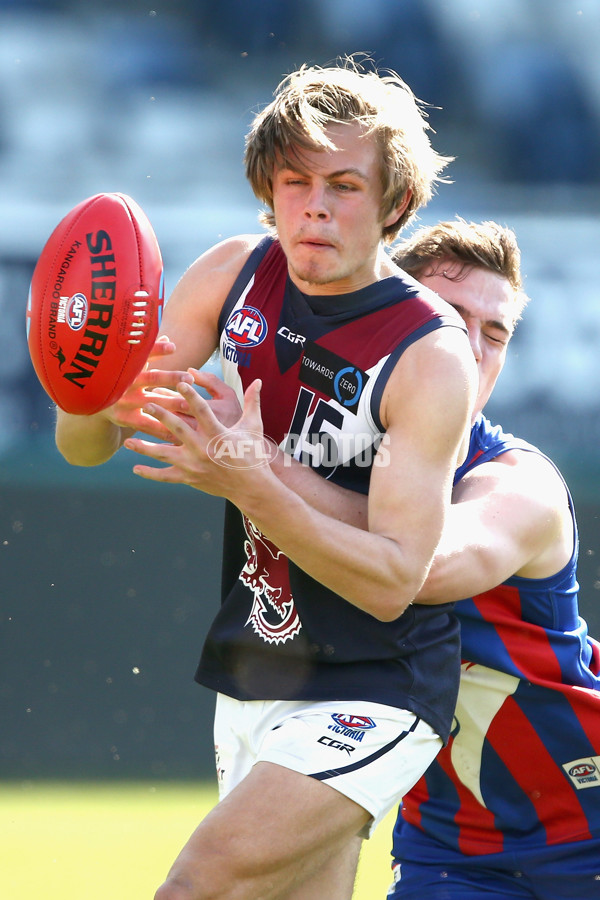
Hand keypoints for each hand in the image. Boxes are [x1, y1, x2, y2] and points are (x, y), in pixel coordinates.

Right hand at [100, 335, 194, 440]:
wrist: (95, 401)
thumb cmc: (120, 378)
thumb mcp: (131, 365)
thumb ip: (148, 354)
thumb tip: (167, 338)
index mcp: (127, 364)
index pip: (142, 354)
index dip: (157, 349)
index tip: (173, 347)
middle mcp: (124, 381)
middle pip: (151, 378)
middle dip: (171, 378)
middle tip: (190, 379)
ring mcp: (124, 401)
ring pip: (152, 401)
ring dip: (171, 403)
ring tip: (188, 403)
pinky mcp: (124, 418)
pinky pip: (146, 423)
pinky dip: (162, 427)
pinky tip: (177, 428)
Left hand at [123, 379, 273, 500]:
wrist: (252, 487)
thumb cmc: (252, 454)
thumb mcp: (253, 426)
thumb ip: (253, 402)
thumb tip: (259, 381)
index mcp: (218, 434)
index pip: (202, 410)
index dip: (191, 395)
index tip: (180, 382)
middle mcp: (203, 449)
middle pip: (177, 428)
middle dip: (160, 415)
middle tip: (146, 404)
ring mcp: (194, 465)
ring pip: (164, 453)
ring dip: (145, 447)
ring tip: (128, 440)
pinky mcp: (190, 478)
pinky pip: (166, 476)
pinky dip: (150, 473)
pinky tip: (136, 468)